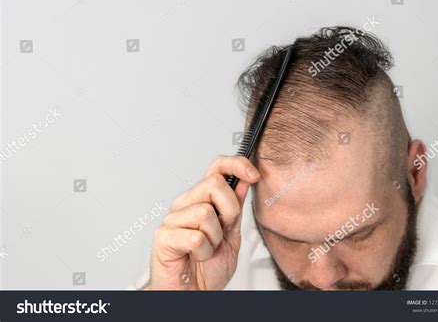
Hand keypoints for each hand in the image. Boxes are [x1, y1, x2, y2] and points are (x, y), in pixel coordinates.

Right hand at [147, 155, 259, 289]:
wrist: (193, 293)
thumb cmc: (208, 268)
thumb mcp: (232, 234)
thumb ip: (236, 207)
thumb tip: (244, 179)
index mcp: (202, 200)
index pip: (217, 168)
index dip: (237, 165)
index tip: (253, 174)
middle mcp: (186, 205)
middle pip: (214, 184)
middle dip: (229, 211)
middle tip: (223, 230)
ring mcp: (173, 219)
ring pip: (205, 212)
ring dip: (215, 238)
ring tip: (207, 248)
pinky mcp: (163, 236)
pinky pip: (195, 237)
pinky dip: (204, 251)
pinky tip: (196, 256)